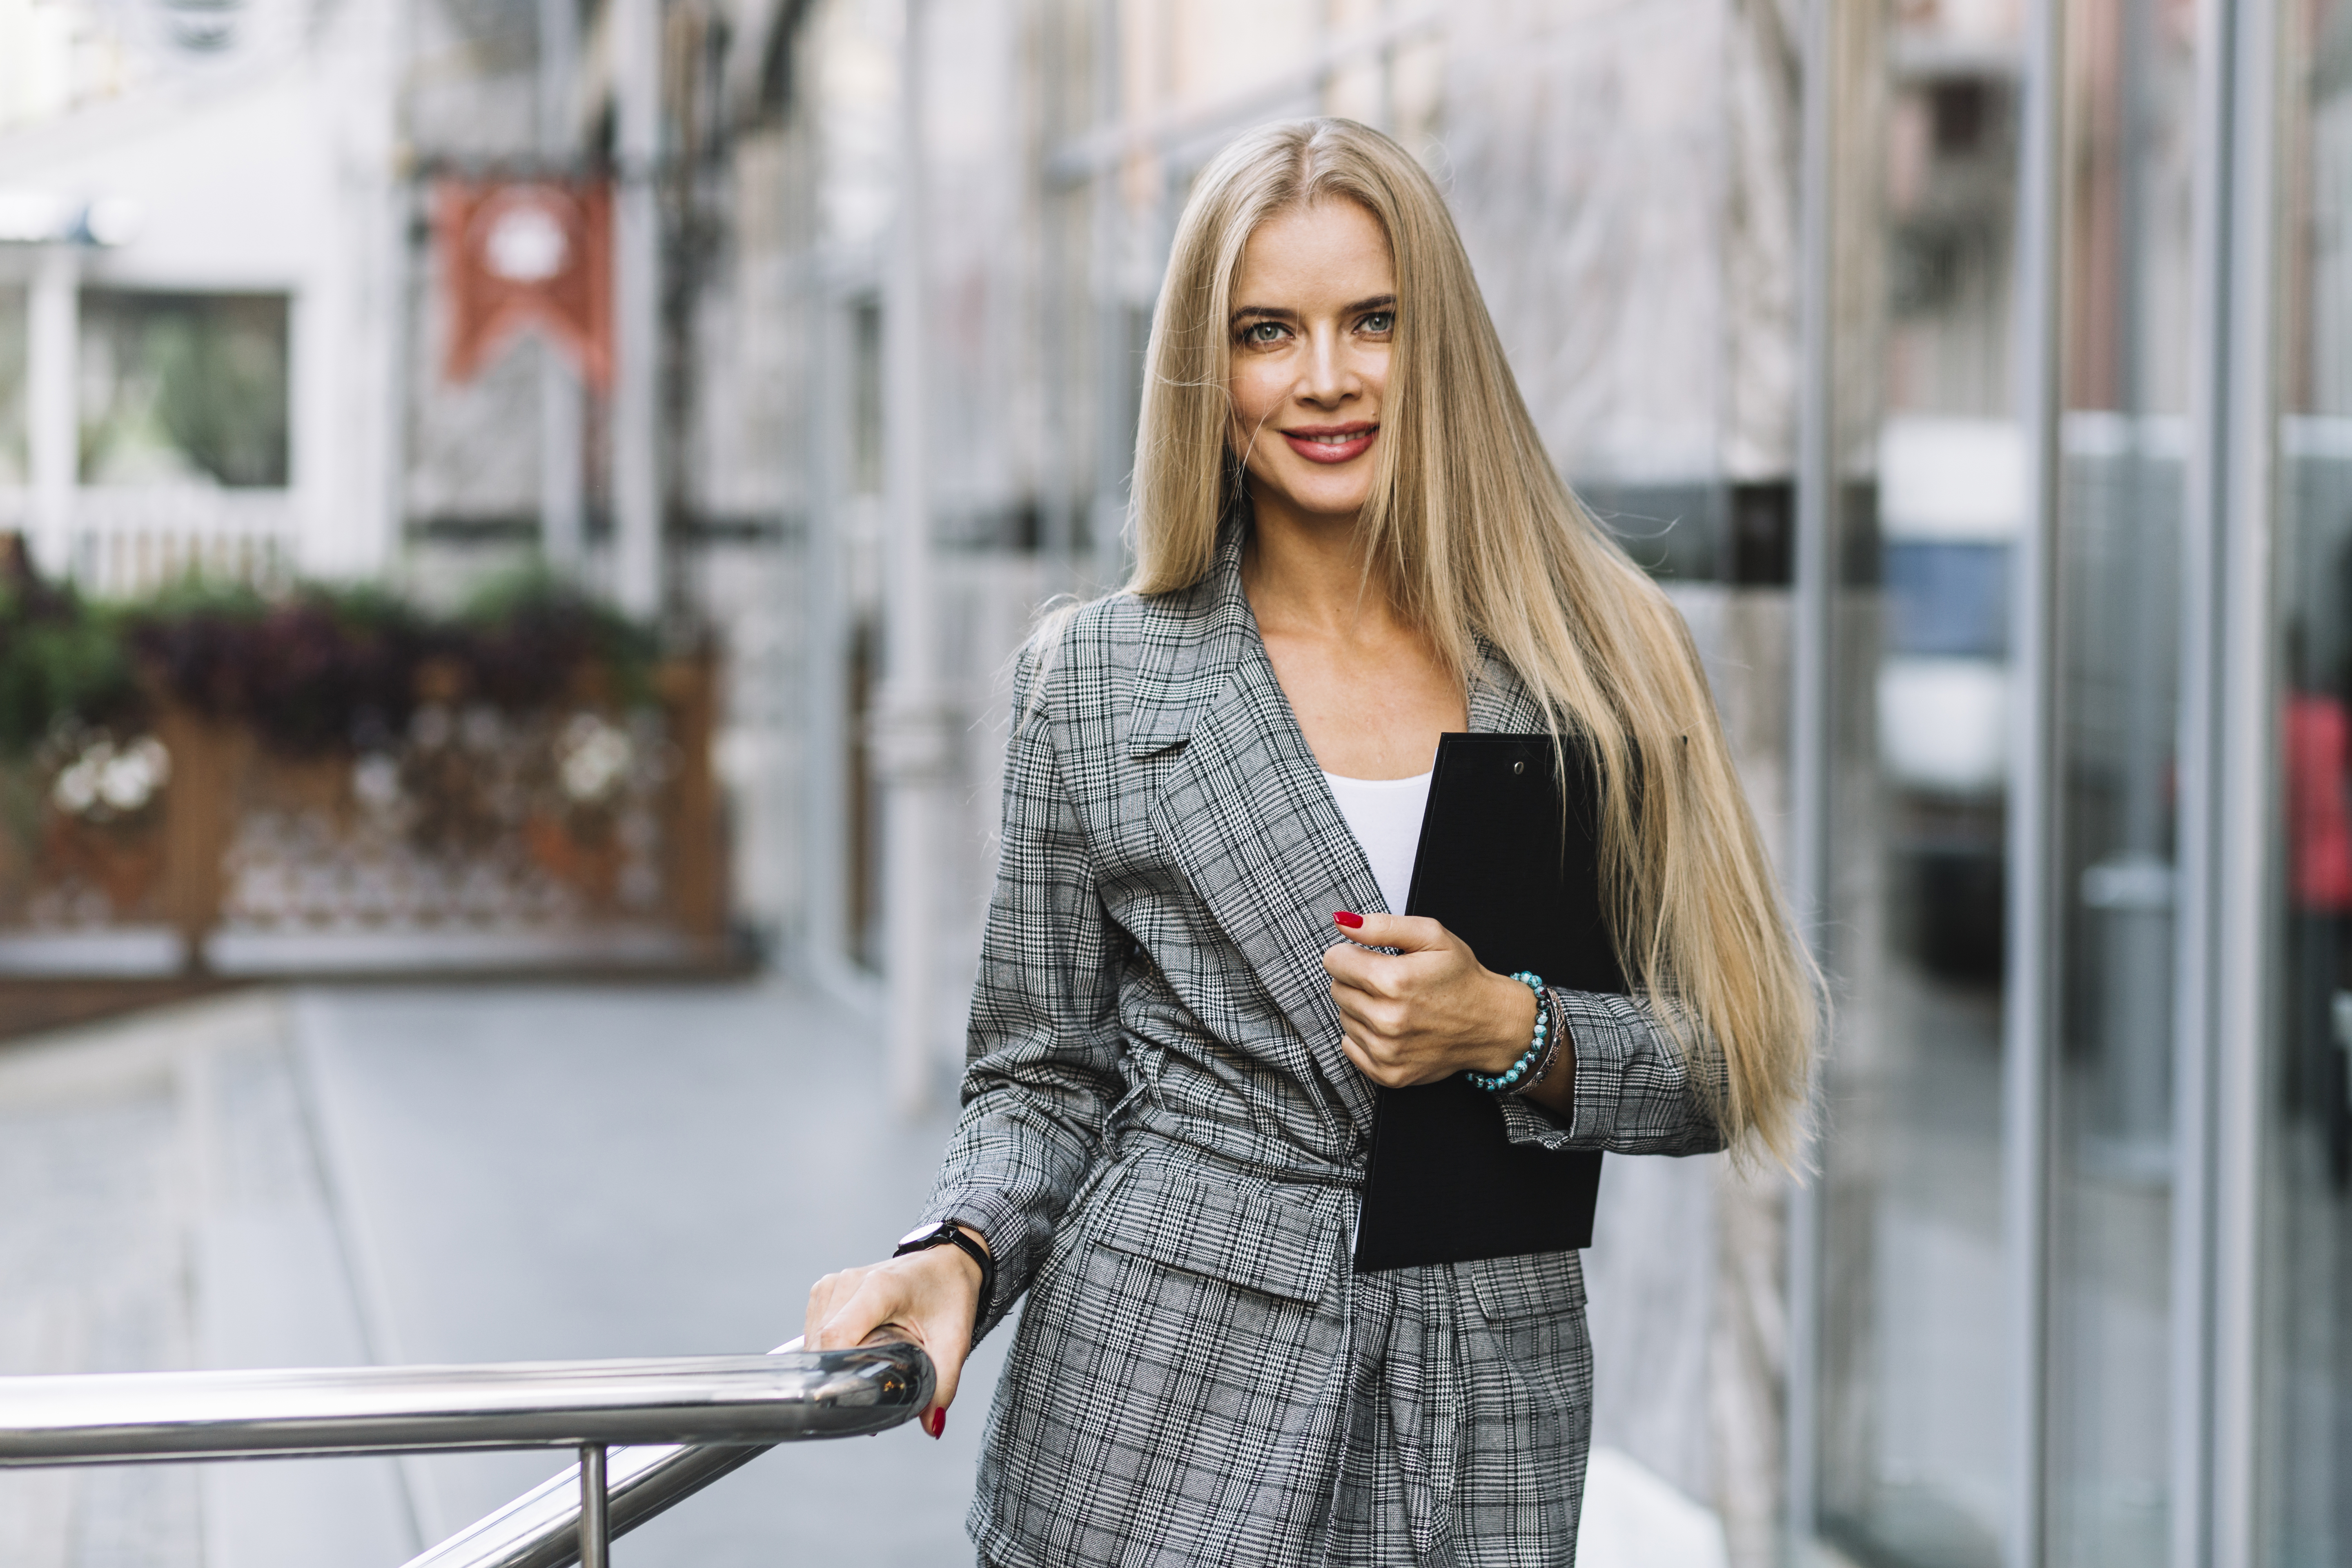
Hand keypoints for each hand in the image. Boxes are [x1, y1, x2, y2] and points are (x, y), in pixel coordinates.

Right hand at [805, 1227, 986, 1435]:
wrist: (946, 1262)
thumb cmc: (949, 1295)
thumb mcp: (954, 1341)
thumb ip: (943, 1384)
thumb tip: (931, 1425)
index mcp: (880, 1288)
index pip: (837, 1337)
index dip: (837, 1372)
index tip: (850, 1396)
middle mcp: (850, 1281)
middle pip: (823, 1343)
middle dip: (838, 1374)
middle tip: (866, 1393)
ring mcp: (834, 1283)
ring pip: (813, 1339)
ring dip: (832, 1361)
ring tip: (862, 1368)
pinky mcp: (826, 1288)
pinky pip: (813, 1329)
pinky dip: (827, 1348)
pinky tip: (851, 1352)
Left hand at [1322, 911, 1537, 1086]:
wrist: (1490, 1024)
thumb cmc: (1461, 977)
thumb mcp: (1431, 936)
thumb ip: (1382, 926)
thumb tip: (1343, 922)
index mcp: (1394, 981)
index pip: (1333, 961)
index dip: (1351, 954)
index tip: (1371, 957)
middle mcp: (1387, 1020)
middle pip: (1336, 989)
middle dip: (1357, 980)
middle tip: (1390, 982)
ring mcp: (1386, 1051)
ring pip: (1343, 1017)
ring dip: (1363, 1008)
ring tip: (1397, 1005)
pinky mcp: (1387, 1074)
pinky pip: (1349, 1046)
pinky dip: (1365, 1036)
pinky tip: (1393, 1029)